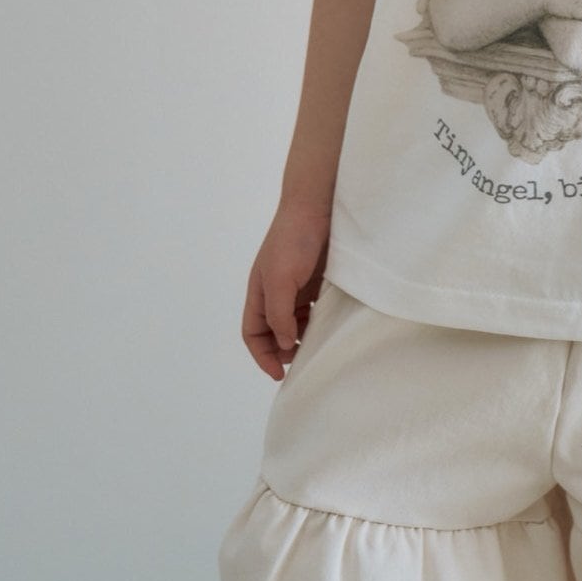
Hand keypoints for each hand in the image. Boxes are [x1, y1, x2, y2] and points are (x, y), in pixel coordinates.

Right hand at [241, 200, 331, 380]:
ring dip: (301, 337)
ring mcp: (296, 286)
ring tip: (317, 347)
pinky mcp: (316, 280)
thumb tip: (283, 345)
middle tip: (302, 362)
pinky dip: (317, 322)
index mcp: (259, 292)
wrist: (317, 207)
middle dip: (282, 350)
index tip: (279, 373)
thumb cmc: (293, 241)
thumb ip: (278, 315)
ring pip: (294, 322)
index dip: (262, 355)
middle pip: (273, 331)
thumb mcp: (280, 280)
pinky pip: (313, 309)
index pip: (253, 333)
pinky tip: (329, 326)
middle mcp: (275, 291)